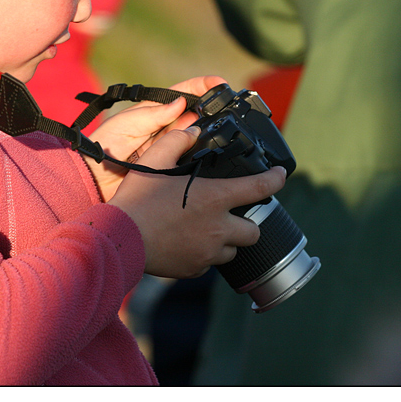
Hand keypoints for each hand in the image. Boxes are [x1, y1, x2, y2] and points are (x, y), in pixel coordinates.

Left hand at [85, 75, 226, 200]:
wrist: (95, 175)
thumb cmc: (106, 143)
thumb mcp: (129, 123)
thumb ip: (155, 114)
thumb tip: (181, 101)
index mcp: (154, 109)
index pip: (183, 92)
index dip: (203, 86)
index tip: (220, 83)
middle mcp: (164, 125)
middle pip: (194, 112)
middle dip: (211, 107)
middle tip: (226, 107)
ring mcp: (168, 145)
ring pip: (195, 133)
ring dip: (207, 129)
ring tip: (219, 126)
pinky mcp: (169, 163)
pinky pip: (190, 155)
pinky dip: (200, 151)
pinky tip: (209, 148)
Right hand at [108, 126, 286, 278]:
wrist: (119, 238)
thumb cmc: (136, 199)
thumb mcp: (153, 160)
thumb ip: (176, 141)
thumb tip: (192, 132)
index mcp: (214, 197)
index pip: (259, 188)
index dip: (275, 180)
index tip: (281, 176)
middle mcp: (218, 227)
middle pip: (254, 230)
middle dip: (247, 222)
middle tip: (229, 214)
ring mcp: (207, 252)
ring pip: (233, 250)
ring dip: (226, 241)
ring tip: (206, 231)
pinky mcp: (194, 269)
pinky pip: (209, 264)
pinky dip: (204, 255)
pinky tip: (187, 244)